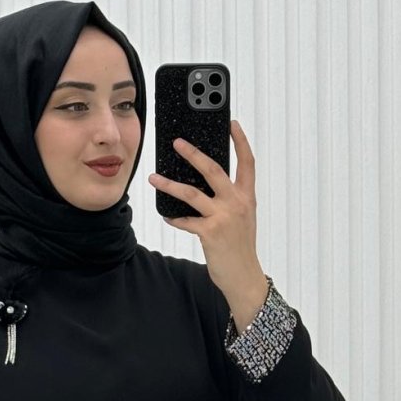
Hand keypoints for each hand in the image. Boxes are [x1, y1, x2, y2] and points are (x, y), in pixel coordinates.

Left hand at [147, 119, 260, 295]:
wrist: (244, 276)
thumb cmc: (240, 248)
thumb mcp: (242, 219)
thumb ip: (230, 200)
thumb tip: (206, 185)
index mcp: (247, 197)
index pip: (247, 162)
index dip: (240, 141)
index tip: (232, 123)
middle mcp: (236, 203)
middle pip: (213, 169)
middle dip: (193, 153)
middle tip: (177, 142)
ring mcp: (223, 217)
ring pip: (191, 193)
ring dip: (169, 184)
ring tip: (154, 178)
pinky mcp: (210, 233)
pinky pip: (186, 221)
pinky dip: (174, 218)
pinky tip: (167, 216)